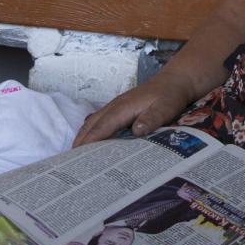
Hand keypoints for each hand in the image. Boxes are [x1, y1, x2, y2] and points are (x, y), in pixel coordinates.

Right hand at [72, 77, 192, 146]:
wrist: (174, 81)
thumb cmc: (169, 96)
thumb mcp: (165, 108)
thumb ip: (151, 119)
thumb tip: (136, 131)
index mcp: (123, 108)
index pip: (101, 128)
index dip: (89, 142)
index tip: (78, 157)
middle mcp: (115, 106)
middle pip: (91, 125)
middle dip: (80, 142)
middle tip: (70, 162)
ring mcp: (116, 106)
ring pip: (93, 122)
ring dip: (83, 137)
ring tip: (75, 156)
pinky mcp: (119, 108)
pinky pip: (99, 120)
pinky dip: (91, 131)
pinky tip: (91, 141)